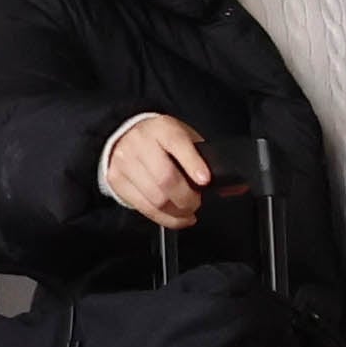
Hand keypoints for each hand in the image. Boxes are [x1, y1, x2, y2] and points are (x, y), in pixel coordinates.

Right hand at [100, 113, 216, 229]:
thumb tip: (229, 184)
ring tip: (187, 213)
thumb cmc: (160, 139)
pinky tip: (174, 217)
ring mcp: (125, 163)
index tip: (205, 180)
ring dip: (176, 212)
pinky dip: (162, 218)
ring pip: (155, 198)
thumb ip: (202, 157)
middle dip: (187, 198)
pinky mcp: (117, 180)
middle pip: (165, 178)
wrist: (123, 135)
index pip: (177, 144)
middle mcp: (140, 144)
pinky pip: (142, 207)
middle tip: (196, 203)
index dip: (192, 164)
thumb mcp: (183, 137)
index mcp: (162, 129)